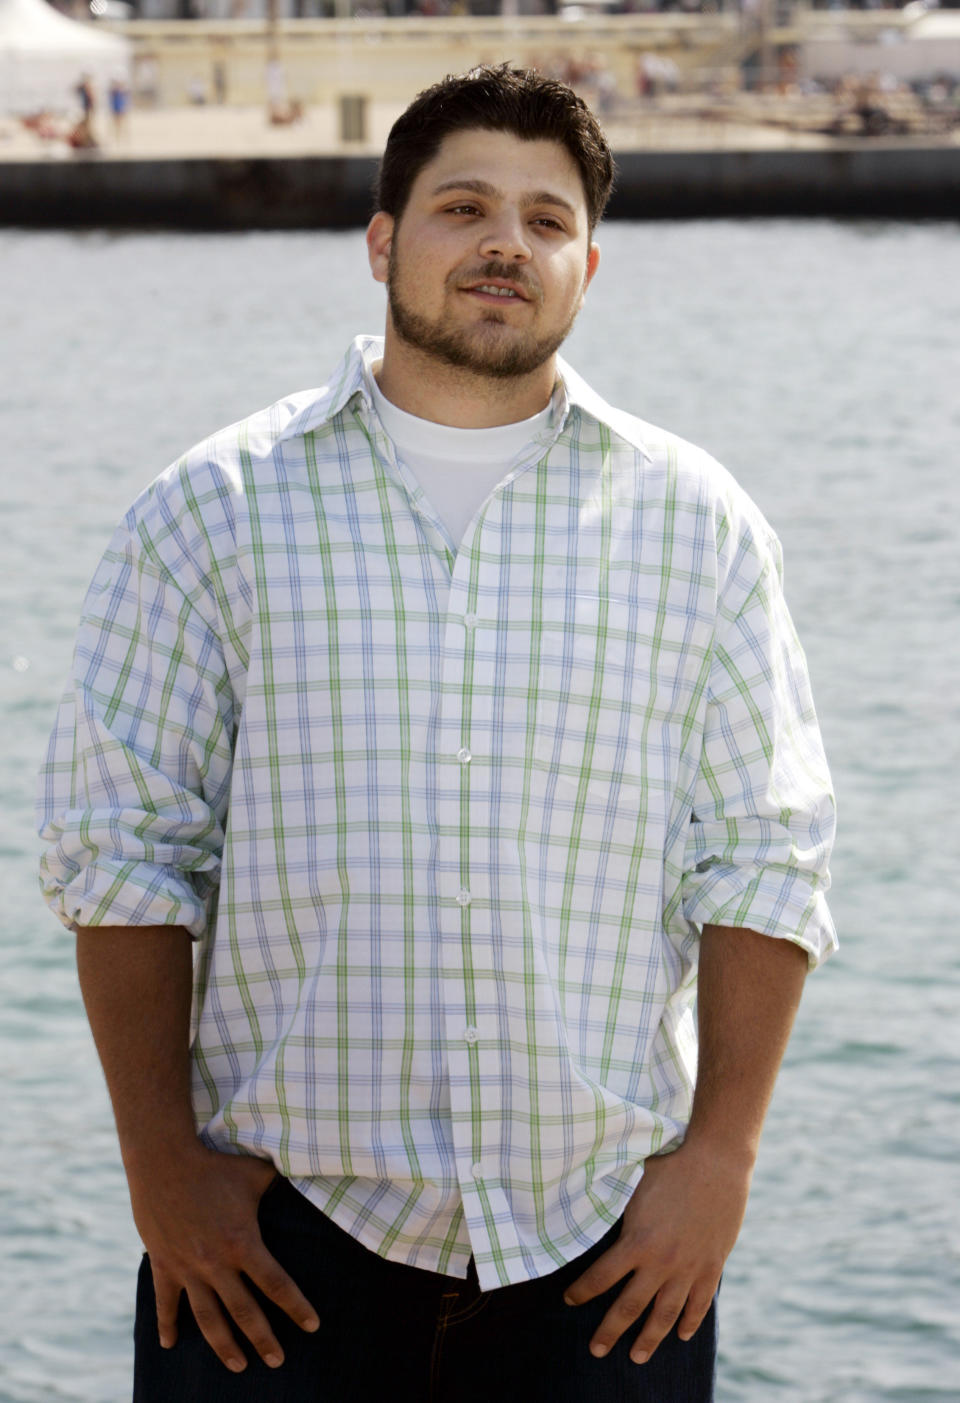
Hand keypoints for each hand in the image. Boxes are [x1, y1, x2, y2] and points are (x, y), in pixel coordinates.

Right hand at [126, 1144, 319, 1372]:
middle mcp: (216, 1263)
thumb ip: (280, 1183)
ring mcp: (187, 1268)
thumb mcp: (255, 1173)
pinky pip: (166, 1303)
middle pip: (244, 1312)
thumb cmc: (214, 1165)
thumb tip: (310, 1173)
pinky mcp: (163, 1265)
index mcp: (242, 1242)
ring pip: (208, 1318)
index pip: (276, 1284)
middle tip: (278, 1361)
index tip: (312, 1326)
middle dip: (263, 1340)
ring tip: (238, 1366)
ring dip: (223, 1345)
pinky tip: (170, 1345)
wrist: (164, 1162)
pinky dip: (167, 1325)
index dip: (296, 1307)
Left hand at [563, 1141, 751, 1364]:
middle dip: (610, 1331)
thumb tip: (585, 1197)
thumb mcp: (633, 1183)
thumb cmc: (670, 1164)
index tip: (568, 1301)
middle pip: (630, 1307)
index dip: (582, 1291)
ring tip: (638, 1356)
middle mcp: (661, 1262)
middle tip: (596, 1351)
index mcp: (637, 1241)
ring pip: (666, 1314)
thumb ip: (615, 1202)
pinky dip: (690, 1322)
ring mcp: (689, 1268)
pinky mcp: (712, 1266)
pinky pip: (699, 1303)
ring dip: (650, 1338)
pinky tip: (682, 1335)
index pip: (601, 1277)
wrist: (716, 1162)